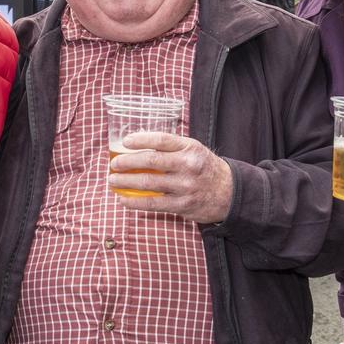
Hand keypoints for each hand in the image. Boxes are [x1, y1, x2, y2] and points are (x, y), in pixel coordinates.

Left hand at [108, 132, 233, 223]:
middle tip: (114, 163)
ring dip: (126, 181)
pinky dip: (135, 201)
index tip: (125, 141)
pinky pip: (153, 204)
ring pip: (148, 182)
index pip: (162, 140)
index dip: (141, 139)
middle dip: (127, 162)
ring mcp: (185, 186)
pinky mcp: (182, 205)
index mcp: (190, 148)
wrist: (230, 192)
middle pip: (151, 160)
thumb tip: (138, 145)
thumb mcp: (194, 150)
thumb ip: (172, 147)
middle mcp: (188, 165)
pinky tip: (123, 199)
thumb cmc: (204, 168)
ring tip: (113, 180)